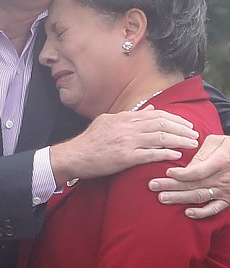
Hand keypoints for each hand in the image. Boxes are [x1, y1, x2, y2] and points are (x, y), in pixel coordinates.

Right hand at [50, 105, 198, 186]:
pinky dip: (165, 154)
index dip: (174, 119)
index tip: (186, 124)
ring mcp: (127, 142)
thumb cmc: (89, 141)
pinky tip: (176, 155)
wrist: (73, 155)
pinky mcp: (125, 157)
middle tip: (194, 134)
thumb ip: (129, 116)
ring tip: (191, 144)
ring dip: (179, 141)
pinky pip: (150, 155)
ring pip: (160, 138)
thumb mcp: (108, 122)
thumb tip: (149, 110)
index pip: (156, 115)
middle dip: (182, 129)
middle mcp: (127, 127)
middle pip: (162, 125)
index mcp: (124, 118)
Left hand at [149, 133, 229, 218]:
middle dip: (170, 186)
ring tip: (162, 198)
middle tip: (152, 186)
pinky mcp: (227, 199)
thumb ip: (204, 150)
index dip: (182, 174)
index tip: (167, 172)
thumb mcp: (220, 142)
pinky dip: (201, 213)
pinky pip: (214, 209)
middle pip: (193, 184)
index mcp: (220, 162)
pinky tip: (187, 213)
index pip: (198, 171)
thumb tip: (188, 163)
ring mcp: (224, 191)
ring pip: (199, 196)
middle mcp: (221, 178)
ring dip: (179, 198)